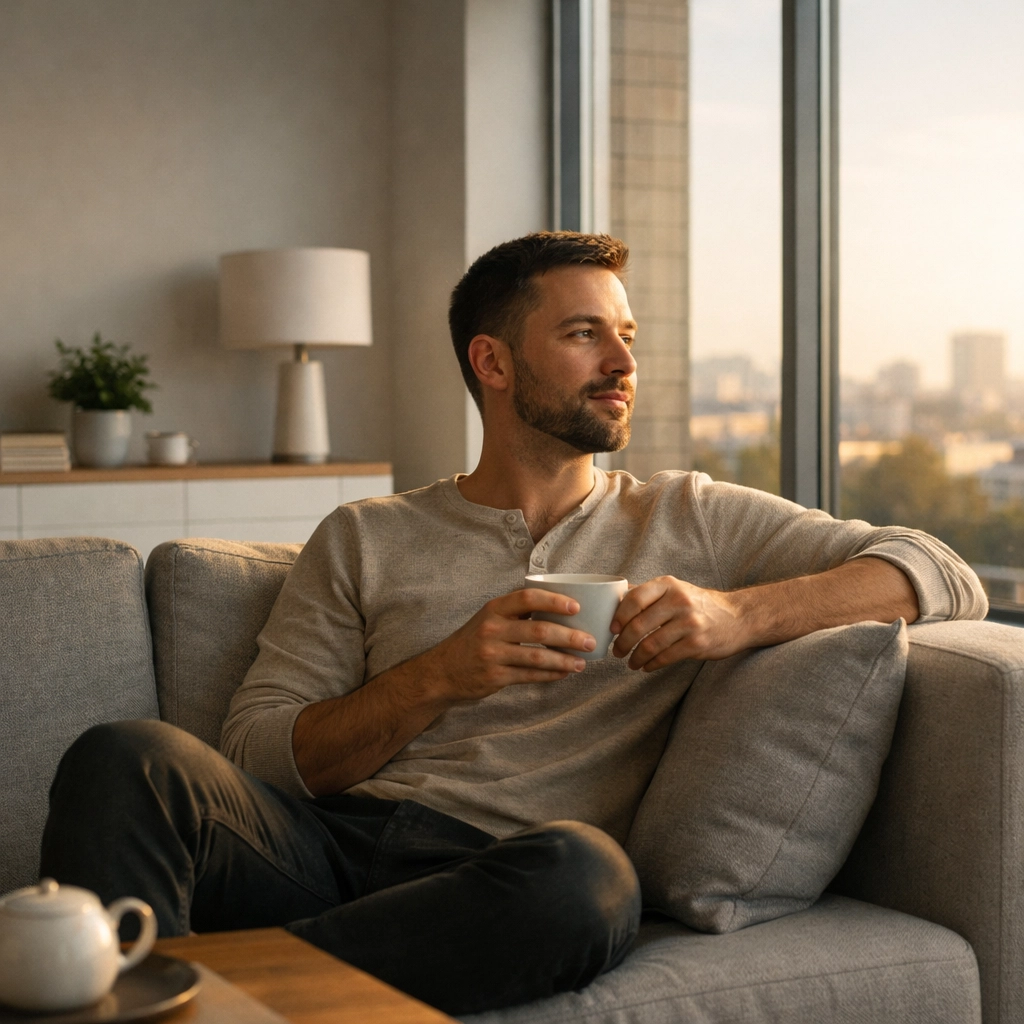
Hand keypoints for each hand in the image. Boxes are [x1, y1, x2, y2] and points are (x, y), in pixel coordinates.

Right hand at [420, 589, 599, 701]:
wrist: (442, 671)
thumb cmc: (474, 640)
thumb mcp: (489, 618)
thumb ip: (516, 612)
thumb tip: (559, 606)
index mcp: (494, 609)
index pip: (527, 598)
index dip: (554, 601)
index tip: (576, 607)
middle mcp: (492, 629)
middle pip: (538, 629)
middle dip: (569, 636)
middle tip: (590, 641)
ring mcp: (492, 654)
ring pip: (537, 656)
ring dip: (564, 660)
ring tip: (582, 663)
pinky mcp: (495, 677)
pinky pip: (529, 676)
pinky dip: (550, 675)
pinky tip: (564, 673)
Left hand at [610, 576, 748, 670]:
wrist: (737, 617)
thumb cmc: (698, 604)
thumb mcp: (675, 589)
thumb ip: (647, 593)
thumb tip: (613, 599)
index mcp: (668, 584)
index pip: (635, 598)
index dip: (619, 616)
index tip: (612, 629)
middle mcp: (679, 600)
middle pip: (639, 625)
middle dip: (623, 642)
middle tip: (617, 651)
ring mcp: (689, 622)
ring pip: (650, 644)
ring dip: (635, 657)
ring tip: (631, 662)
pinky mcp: (697, 643)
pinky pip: (665, 657)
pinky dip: (651, 664)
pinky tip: (647, 666)